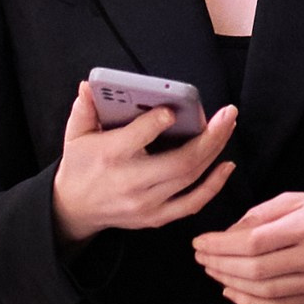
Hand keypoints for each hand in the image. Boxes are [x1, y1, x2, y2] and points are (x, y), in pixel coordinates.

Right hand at [52, 81, 237, 244]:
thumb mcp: (75, 135)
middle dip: (210, 137)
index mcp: (110, 156)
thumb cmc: (80, 166)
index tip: (174, 108)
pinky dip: (213, 186)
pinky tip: (226, 165)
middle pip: (180, 162)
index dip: (159, 121)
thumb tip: (89, 86)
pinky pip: (192, 204)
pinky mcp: (155, 217)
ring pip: (190, 178)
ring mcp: (146, 203)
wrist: (74, 209)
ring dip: (215, 151)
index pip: (139, 137)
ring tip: (229, 127)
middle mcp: (131, 182)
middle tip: (228, 114)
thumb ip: (84, 108)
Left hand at [192, 192, 303, 303]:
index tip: (200, 242)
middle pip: (255, 270)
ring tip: (212, 271)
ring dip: (230, 283)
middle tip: (201, 257)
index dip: (221, 245)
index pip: (253, 242)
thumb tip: (228, 234)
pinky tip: (231, 292)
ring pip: (263, 291)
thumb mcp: (298, 198)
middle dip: (220, 264)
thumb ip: (262, 213)